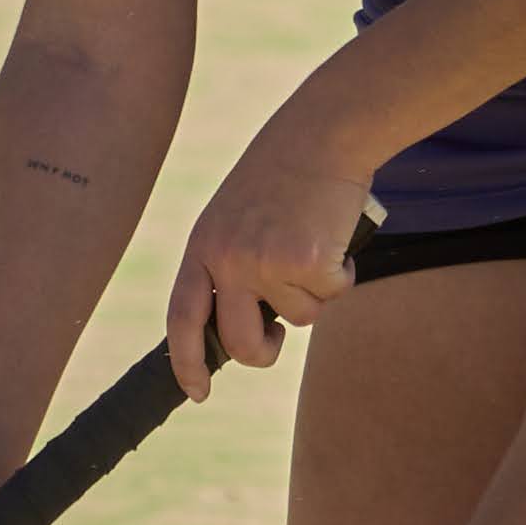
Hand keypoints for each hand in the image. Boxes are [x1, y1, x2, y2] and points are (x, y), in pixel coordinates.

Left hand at [167, 116, 367, 397]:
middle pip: (241, 343)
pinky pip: (332, 294)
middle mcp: (228, 258)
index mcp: (202, 246)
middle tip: (277, 341)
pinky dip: (343, 273)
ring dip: (315, 290)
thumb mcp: (237, 214)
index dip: (185, 361)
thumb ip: (233, 263)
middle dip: (264, 353)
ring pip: (299, 317)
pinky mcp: (308, 262)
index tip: (196, 392)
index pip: (182, 318)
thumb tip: (251, 323)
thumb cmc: (285, 172)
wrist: (323, 132)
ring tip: (316, 240)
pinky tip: (337, 234)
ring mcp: (266, 262)